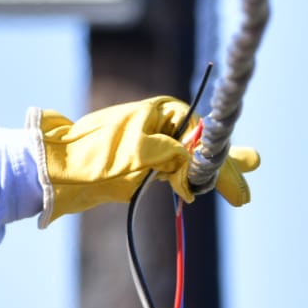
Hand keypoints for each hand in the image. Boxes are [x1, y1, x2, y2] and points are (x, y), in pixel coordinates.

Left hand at [32, 97, 260, 221]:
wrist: (64, 167)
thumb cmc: (99, 153)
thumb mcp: (142, 152)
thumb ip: (175, 158)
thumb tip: (197, 175)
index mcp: (162, 111)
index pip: (202, 135)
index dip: (219, 160)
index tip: (232, 179)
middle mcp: (162, 124)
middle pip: (202, 149)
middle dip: (224, 170)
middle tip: (243, 196)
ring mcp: (155, 143)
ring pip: (194, 160)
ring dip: (216, 175)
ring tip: (242, 191)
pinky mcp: (147, 162)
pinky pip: (179, 170)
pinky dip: (196, 180)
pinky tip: (213, 184)